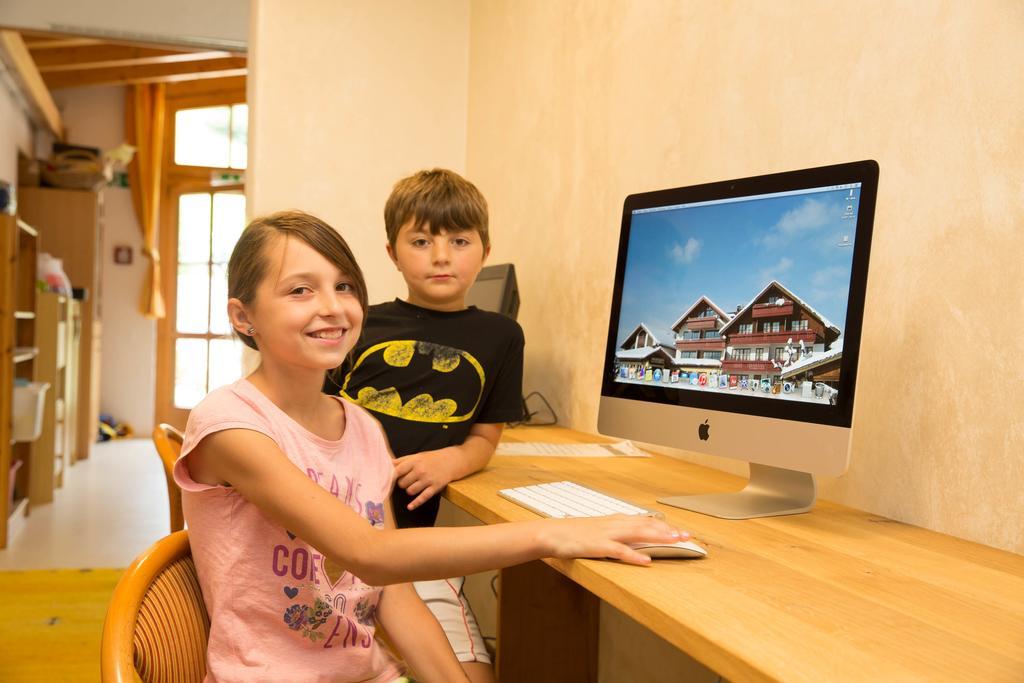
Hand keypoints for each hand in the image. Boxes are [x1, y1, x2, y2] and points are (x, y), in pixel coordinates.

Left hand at [393, 450, 456, 510]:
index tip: (387, 481)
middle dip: (402, 484)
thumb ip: (402, 460)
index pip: (397, 471)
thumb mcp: (417, 456)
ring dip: (410, 490)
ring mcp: (428, 479)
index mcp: (415, 461)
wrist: (452, 461)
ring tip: (414, 486)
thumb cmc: (432, 458)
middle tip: (407, 481)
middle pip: (402, 483)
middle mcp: (420, 470)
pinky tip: (410, 507)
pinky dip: (415, 504)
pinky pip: (422, 498)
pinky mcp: (435, 487)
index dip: (391, 478)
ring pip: (410, 491)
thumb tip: (387, 464)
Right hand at [537, 515, 689, 565]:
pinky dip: (634, 556)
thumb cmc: (574, 534)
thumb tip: (633, 537)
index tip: (681, 531)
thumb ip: (617, 532)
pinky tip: (646, 561)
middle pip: (648, 525)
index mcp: (616, 520)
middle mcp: (615, 523)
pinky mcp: (598, 546)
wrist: (552, 533)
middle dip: (669, 530)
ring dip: (658, 537)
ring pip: (638, 534)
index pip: (646, 521)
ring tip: (675, 541)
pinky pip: (620, 551)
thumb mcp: (600, 530)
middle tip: (688, 535)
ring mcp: (607, 534)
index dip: (665, 526)